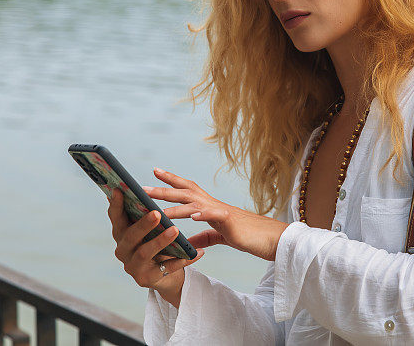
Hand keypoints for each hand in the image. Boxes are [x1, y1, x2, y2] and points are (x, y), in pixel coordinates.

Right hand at [107, 188, 203, 305]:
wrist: (165, 276)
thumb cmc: (155, 244)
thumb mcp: (147, 231)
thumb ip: (143, 215)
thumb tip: (145, 191)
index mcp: (121, 234)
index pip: (116, 218)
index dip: (116, 205)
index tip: (120, 190)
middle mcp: (122, 251)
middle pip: (130, 236)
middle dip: (143, 224)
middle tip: (157, 213)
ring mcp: (133, 267)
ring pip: (145, 252)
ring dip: (160, 241)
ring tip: (176, 230)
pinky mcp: (147, 280)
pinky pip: (166, 268)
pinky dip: (181, 260)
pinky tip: (195, 253)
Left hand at [144, 167, 289, 260]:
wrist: (270, 238)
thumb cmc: (247, 236)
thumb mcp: (221, 236)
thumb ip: (204, 236)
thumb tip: (188, 240)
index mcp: (209, 207)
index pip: (187, 190)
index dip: (171, 181)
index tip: (154, 173)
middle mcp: (213, 204)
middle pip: (185, 192)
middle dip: (163, 188)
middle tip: (143, 187)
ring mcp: (222, 211)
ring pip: (194, 203)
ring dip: (175, 203)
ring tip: (158, 205)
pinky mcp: (231, 221)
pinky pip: (215, 215)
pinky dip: (203, 214)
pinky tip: (192, 216)